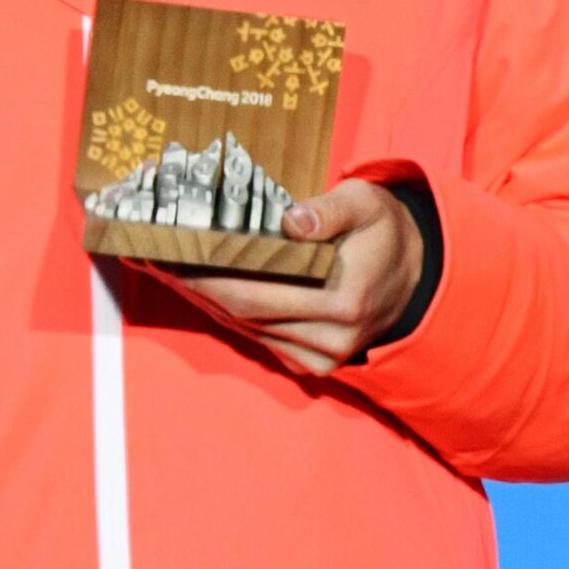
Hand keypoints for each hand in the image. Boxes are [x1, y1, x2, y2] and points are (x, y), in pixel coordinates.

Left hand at [152, 180, 425, 376]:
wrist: (414, 276)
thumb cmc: (382, 232)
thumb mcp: (367, 203)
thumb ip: (331, 210)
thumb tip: (293, 221)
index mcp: (344, 300)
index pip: (256, 294)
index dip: (207, 278)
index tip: (171, 255)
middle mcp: (331, 338)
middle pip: (242, 316)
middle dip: (194, 288)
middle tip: (154, 259)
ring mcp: (322, 358)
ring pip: (246, 331)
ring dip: (206, 302)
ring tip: (168, 271)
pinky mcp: (314, 365)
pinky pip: (261, 340)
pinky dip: (230, 317)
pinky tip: (204, 292)